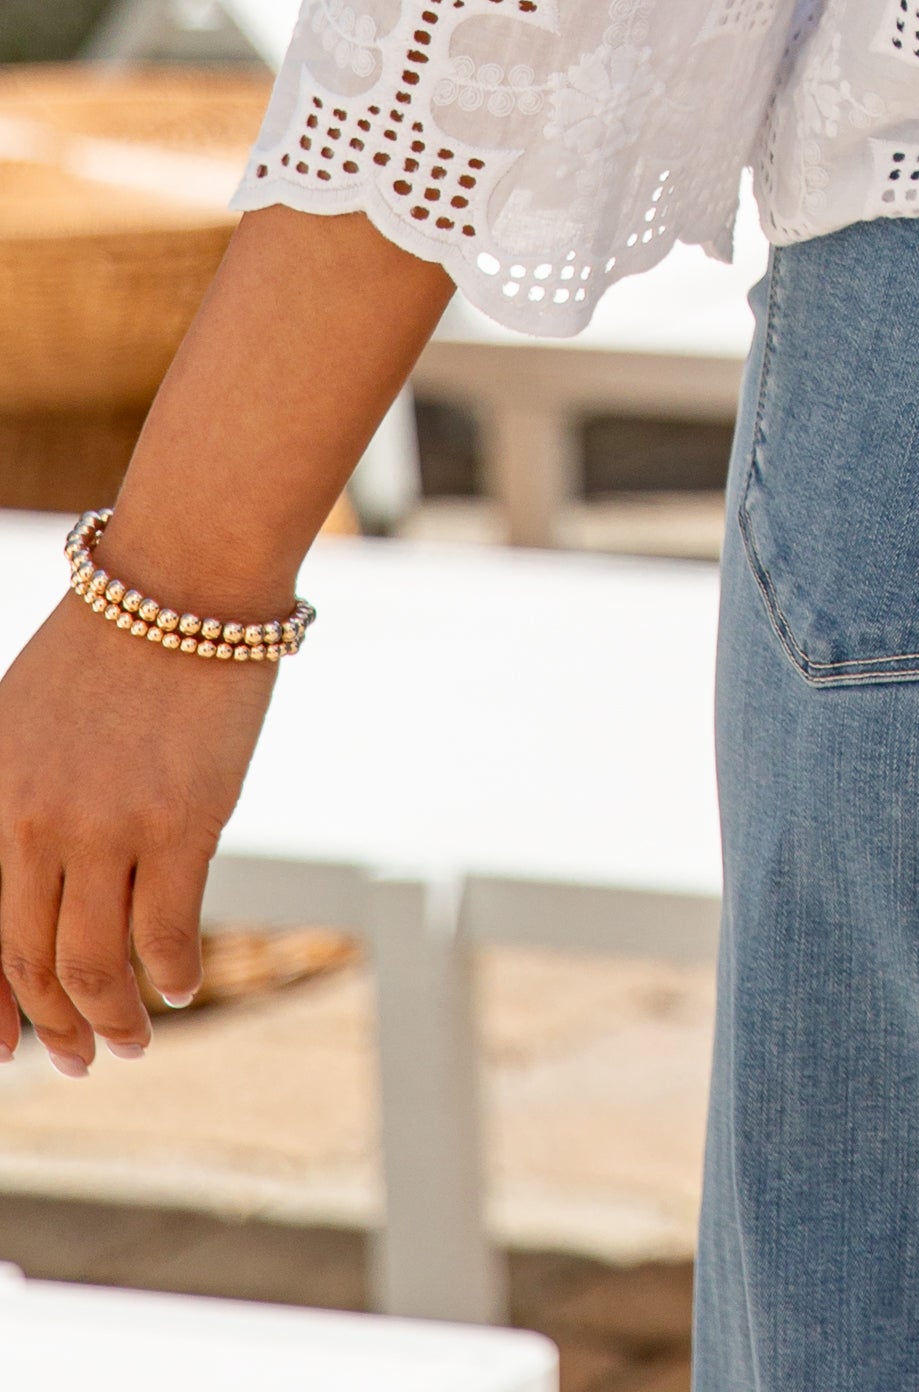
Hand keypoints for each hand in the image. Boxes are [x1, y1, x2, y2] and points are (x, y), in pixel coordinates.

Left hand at [0, 593, 274, 1070]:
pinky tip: (180, 986)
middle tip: (81, 1058)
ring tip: (133, 1040)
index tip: (8, 1053)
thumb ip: (13, 812)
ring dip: (114, 1020)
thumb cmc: (102, 651)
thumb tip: (25, 905)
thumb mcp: (19, 729)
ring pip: (98, 966)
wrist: (181, 580)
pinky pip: (166, 933)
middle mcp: (33, 826)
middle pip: (34, 963)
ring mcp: (107, 829)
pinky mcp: (181, 824)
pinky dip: (171, 976)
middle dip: (56, 1027)